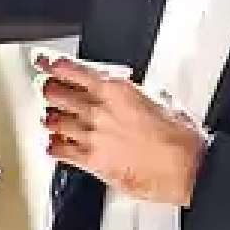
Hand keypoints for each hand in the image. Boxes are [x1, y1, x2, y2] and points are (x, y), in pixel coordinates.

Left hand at [38, 56, 208, 206]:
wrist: (186, 167)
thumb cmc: (179, 136)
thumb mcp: (157, 98)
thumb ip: (132, 94)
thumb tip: (127, 92)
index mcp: (115, 89)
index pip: (72, 70)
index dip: (52, 65)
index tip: (43, 62)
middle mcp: (99, 110)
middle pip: (56, 93)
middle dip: (48, 91)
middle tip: (46, 90)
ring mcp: (92, 135)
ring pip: (54, 121)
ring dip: (50, 119)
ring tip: (49, 118)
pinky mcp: (92, 161)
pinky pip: (60, 151)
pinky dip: (54, 146)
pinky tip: (54, 145)